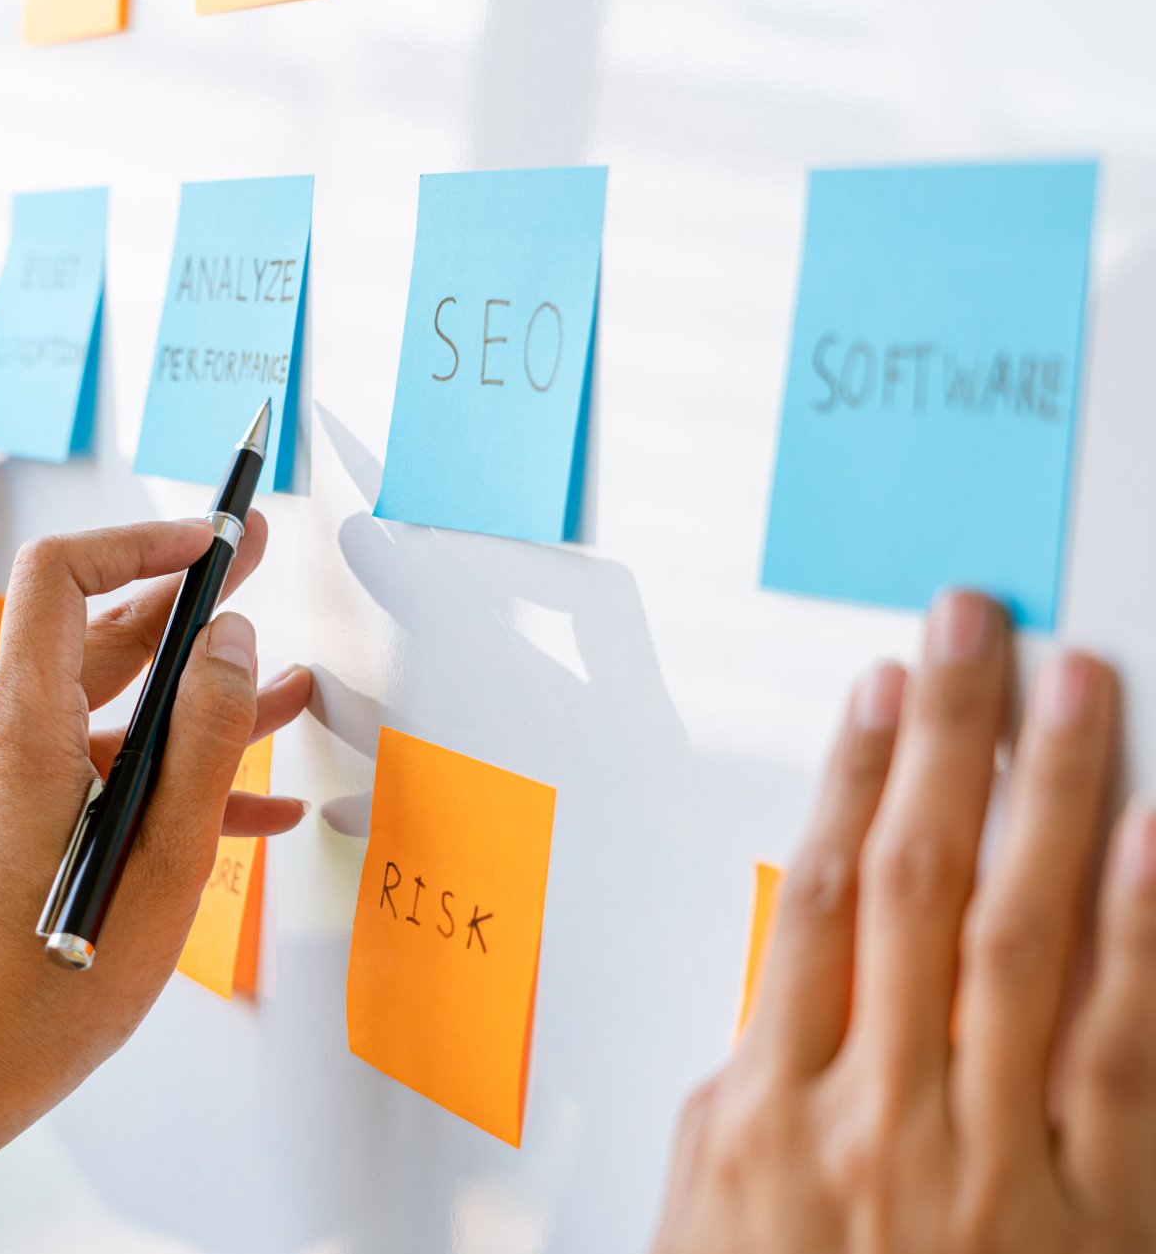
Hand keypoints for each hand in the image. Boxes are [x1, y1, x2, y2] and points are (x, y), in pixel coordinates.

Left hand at [0, 514, 313, 1245]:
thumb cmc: (51, 988)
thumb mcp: (165, 863)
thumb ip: (207, 739)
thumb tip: (234, 641)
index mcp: (17, 732)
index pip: (62, 573)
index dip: (143, 542)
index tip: (216, 542)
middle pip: (91, 631)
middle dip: (188, 607)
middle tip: (260, 566)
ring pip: (96, 701)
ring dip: (186, 698)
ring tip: (287, 698)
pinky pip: (74, 755)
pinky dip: (146, 762)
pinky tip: (238, 798)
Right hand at [653, 591, 1155, 1252]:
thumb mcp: (710, 1211)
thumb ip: (744, 1084)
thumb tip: (786, 972)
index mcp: (774, 1109)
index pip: (814, 897)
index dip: (848, 777)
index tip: (877, 690)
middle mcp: (882, 1113)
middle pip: (912, 879)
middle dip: (947, 735)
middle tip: (970, 626)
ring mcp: (996, 1157)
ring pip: (1020, 932)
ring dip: (1049, 791)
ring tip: (1072, 682)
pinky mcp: (1099, 1207)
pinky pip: (1130, 1051)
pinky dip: (1149, 934)